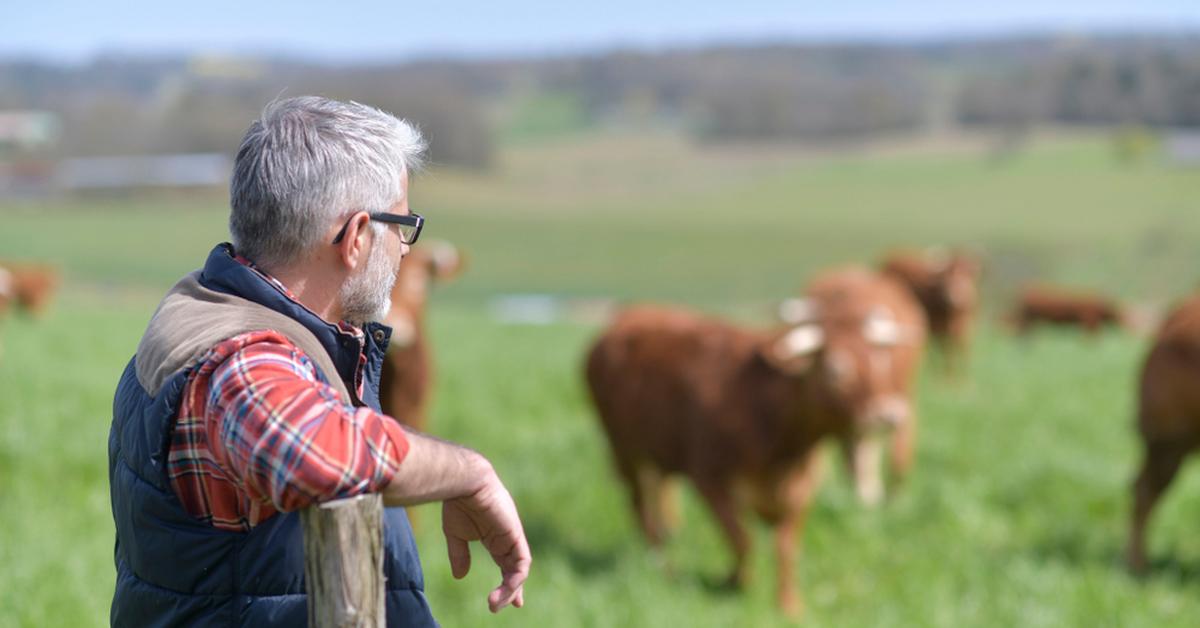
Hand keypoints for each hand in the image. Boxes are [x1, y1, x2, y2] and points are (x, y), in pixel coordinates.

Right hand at [442, 473, 530, 612]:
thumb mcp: (456, 534)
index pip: (505, 563)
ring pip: (519, 570)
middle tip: (513, 604)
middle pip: (514, 569)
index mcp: (495, 537)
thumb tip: (460, 576)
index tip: (500, 599)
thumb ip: (460, 555)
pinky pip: (522, 563)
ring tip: (494, 604)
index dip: (505, 581)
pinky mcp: (516, 536)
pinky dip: (515, 579)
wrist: (465, 483)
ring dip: (510, 589)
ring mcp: (513, 537)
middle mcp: (507, 538)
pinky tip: (506, 589)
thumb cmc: (458, 503)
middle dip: (513, 589)